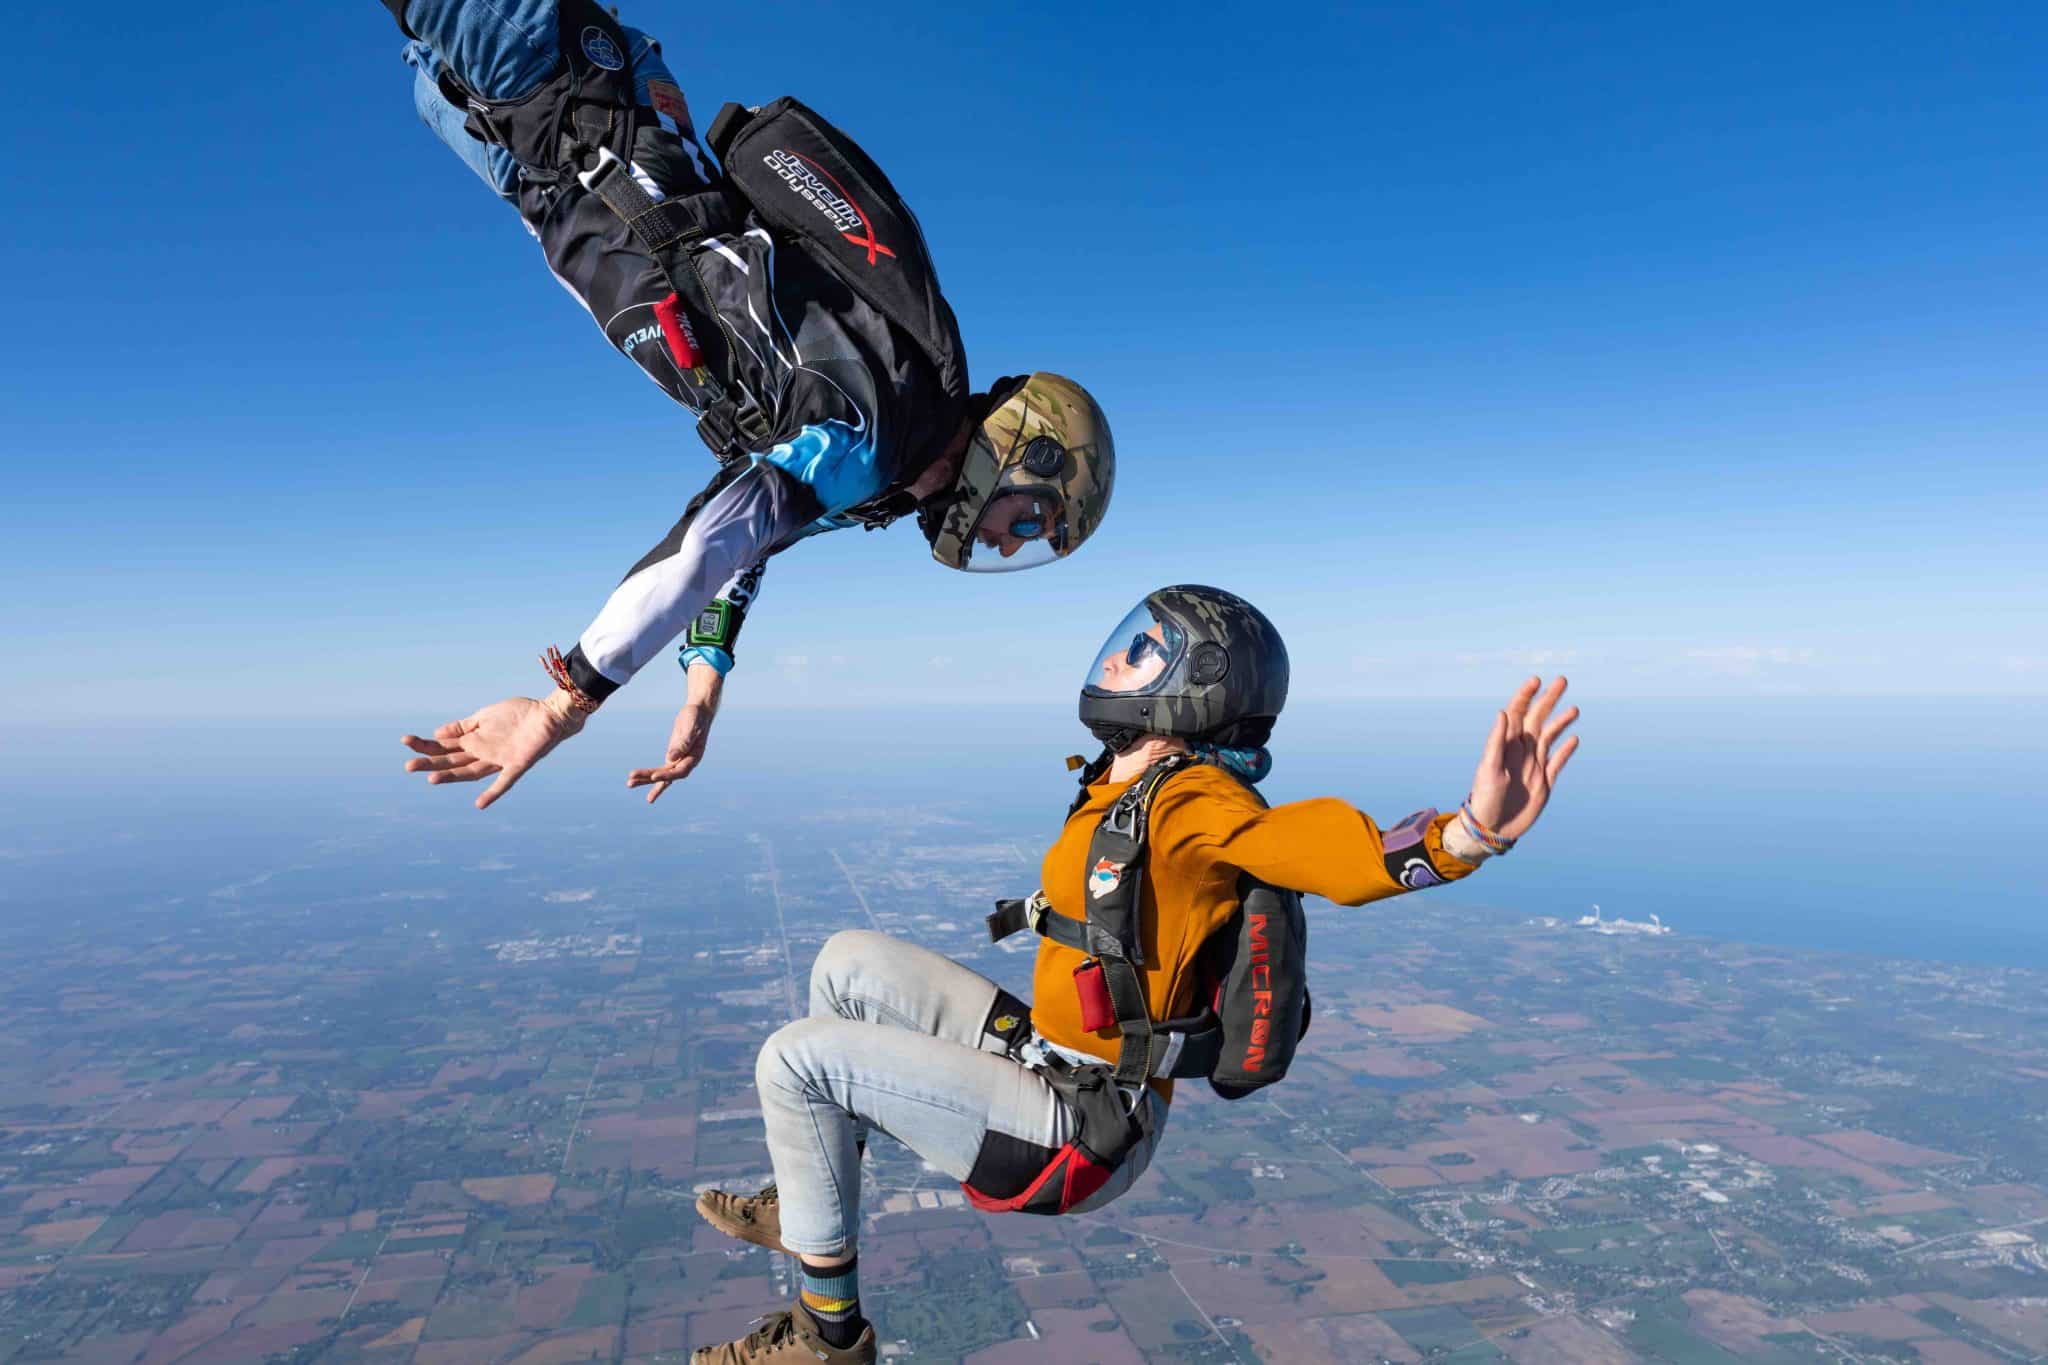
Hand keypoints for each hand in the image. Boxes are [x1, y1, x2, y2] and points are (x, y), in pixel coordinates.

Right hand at [401, 692, 584, 810]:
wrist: (549, 714)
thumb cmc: (518, 714)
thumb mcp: (486, 716)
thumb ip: (464, 726)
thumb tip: (436, 733)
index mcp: (474, 740)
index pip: (444, 746)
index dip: (426, 745)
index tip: (405, 741)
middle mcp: (483, 753)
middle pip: (453, 761)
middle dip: (430, 763)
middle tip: (408, 766)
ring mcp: (499, 760)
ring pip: (471, 772)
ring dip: (452, 777)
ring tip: (431, 779)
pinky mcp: (517, 764)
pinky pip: (505, 782)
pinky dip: (493, 793)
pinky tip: (479, 804)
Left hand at [627, 663, 724, 803]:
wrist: (700, 712)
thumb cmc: (696, 718)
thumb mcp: (691, 728)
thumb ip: (683, 743)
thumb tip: (671, 758)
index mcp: (694, 758)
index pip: (679, 771)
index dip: (666, 775)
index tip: (653, 776)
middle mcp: (686, 763)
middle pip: (667, 776)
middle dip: (648, 779)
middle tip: (630, 782)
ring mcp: (678, 761)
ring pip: (662, 775)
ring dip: (645, 779)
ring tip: (629, 783)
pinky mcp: (672, 757)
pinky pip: (660, 769)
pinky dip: (649, 774)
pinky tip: (638, 778)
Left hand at [1466, 676, 1579, 841]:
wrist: (1493, 829)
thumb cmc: (1485, 798)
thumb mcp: (1489, 769)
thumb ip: (1496, 742)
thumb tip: (1503, 713)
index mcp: (1506, 745)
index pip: (1517, 713)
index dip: (1526, 696)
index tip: (1536, 680)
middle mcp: (1521, 752)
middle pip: (1537, 720)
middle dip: (1548, 700)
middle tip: (1562, 681)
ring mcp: (1534, 766)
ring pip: (1549, 738)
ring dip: (1561, 722)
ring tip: (1574, 708)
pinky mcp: (1545, 783)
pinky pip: (1557, 762)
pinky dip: (1565, 750)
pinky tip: (1574, 739)